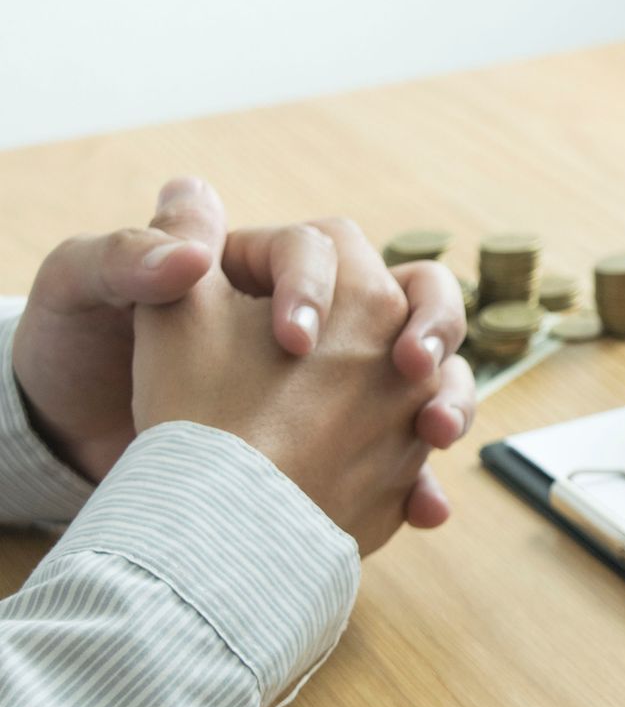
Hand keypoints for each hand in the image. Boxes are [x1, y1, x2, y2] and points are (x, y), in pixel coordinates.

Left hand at [12, 179, 472, 523]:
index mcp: (268, 268)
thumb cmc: (90, 358)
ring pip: (436, 378)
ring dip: (452, 399)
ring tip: (435, 432)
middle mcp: (329, 321)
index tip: (290, 341)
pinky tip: (425, 510)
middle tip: (409, 365)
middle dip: (432, 328)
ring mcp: (354, 386)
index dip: (318, 288)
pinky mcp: (359, 450)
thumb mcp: (93, 289)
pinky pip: (413, 462)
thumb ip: (140, 244)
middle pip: (416, 300)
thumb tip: (191, 196)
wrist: (89, 442)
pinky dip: (424, 486)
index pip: (326, 250)